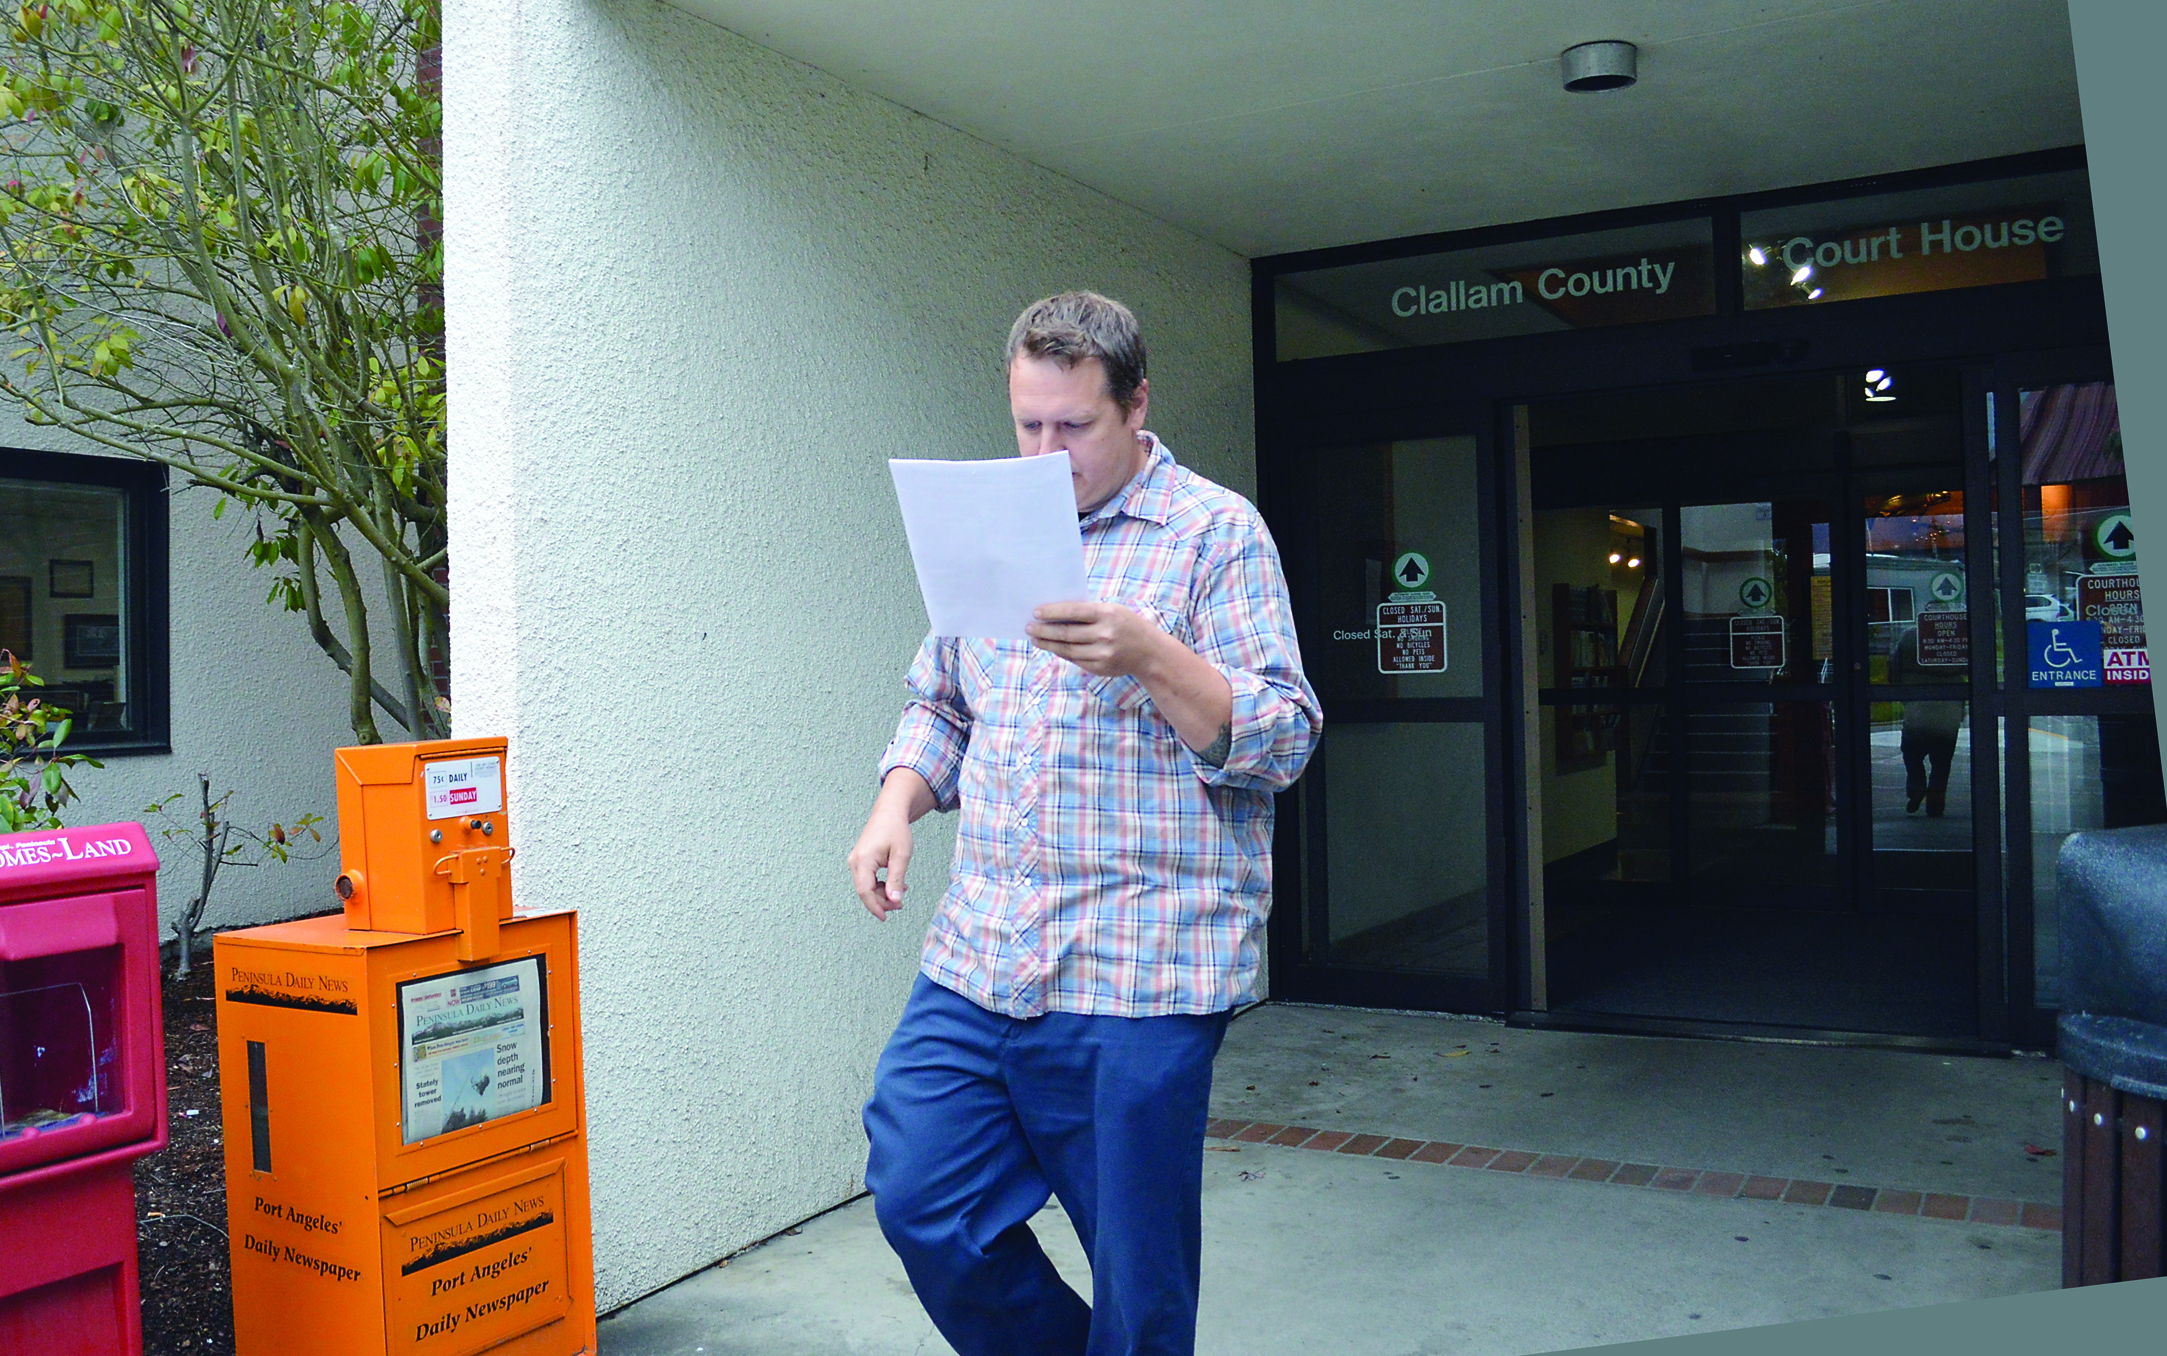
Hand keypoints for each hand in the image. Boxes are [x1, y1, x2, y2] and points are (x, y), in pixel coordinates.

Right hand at [848, 768, 932, 921]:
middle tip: (901, 904)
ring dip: (882, 894)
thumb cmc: (896, 830)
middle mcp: (855, 862)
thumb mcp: (901, 855)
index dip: (875, 906)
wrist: (889, 813)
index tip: (885, 917)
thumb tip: (895, 900)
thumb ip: (897, 878)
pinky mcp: (860, 861)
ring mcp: (856, 861)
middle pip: (864, 891)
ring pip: (866, 887)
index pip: (865, 891)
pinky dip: (880, 886)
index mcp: (863, 860)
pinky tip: (895, 884)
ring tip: (902, 892)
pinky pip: (867, 880)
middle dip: (882, 901)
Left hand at [1027, 600, 1169, 677]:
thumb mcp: (1112, 611)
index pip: (1073, 612)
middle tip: (1029, 627)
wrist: (1150, 652)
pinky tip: (1052, 647)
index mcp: (1107, 614)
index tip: (1035, 612)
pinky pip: (1075, 660)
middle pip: (1066, 633)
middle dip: (1044, 630)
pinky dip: (1061, 653)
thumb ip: (1088, 613)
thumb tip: (1055, 615)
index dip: (1052, 612)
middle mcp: (1105, 635)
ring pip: (1067, 649)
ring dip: (1048, 644)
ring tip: (1035, 639)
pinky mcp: (1100, 668)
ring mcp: (1102, 654)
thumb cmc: (1126, 625)